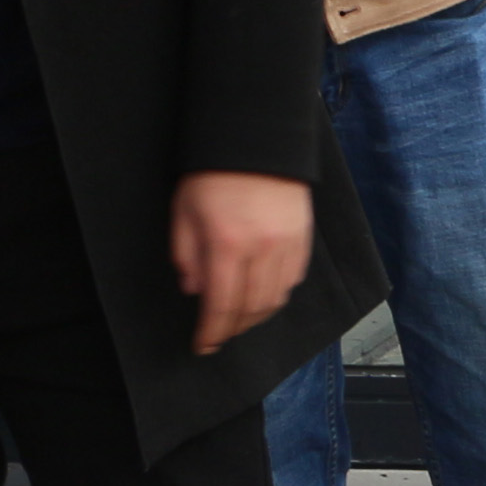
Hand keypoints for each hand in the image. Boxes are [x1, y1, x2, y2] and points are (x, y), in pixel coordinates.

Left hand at [169, 170, 312, 353]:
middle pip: (250, 309)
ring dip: (256, 317)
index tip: (202, 346)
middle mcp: (261, 250)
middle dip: (233, 329)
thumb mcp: (183, 211)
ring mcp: (286, 245)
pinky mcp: (303, 237)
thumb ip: (185, 254)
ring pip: (275, 299)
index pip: (220, 305)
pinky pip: (292, 280)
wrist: (256, 139)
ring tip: (240, 320)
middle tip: (219, 337)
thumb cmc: (213, 173)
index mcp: (226, 245)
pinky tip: (263, 296)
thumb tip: (195, 290)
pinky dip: (277, 296)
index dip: (211, 332)